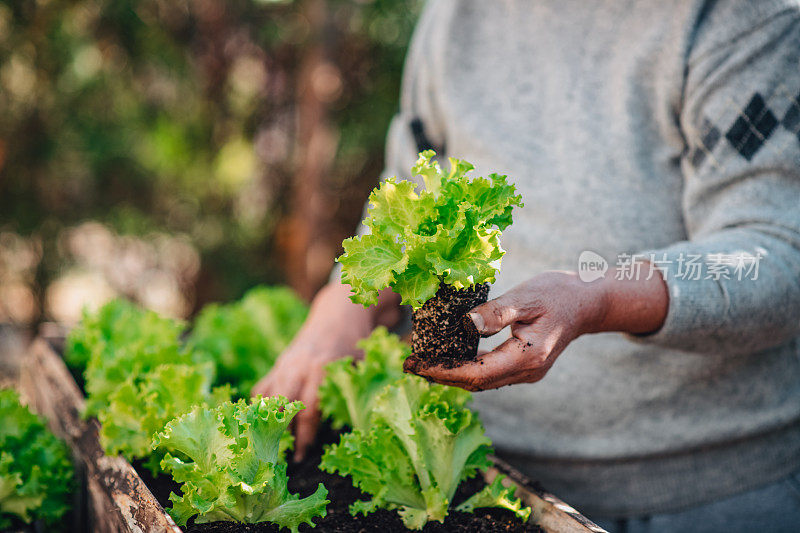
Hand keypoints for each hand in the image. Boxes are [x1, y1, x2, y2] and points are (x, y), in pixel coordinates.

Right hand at [251, 281, 399, 459]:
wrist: (338, 314)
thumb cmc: (354, 343)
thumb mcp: (360, 366)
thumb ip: (353, 394)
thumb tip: (357, 430)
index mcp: (321, 369)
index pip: (308, 410)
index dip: (304, 436)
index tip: (302, 456)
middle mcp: (298, 367)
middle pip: (281, 406)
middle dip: (280, 434)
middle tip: (280, 458)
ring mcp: (285, 364)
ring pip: (267, 398)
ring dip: (266, 424)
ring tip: (268, 447)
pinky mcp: (278, 364)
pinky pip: (261, 389)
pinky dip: (258, 407)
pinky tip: (260, 426)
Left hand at [405, 268, 667, 390]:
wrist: (587, 303)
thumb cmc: (559, 294)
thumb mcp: (527, 296)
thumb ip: (497, 312)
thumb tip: (466, 324)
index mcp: (527, 358)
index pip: (476, 373)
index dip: (443, 372)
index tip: (416, 363)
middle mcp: (526, 372)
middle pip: (475, 383)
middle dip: (440, 376)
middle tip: (409, 364)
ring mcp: (525, 372)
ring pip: (481, 381)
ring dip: (450, 374)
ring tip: (422, 362)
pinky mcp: (522, 366)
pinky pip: (488, 374)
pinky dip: (465, 369)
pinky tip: (448, 358)